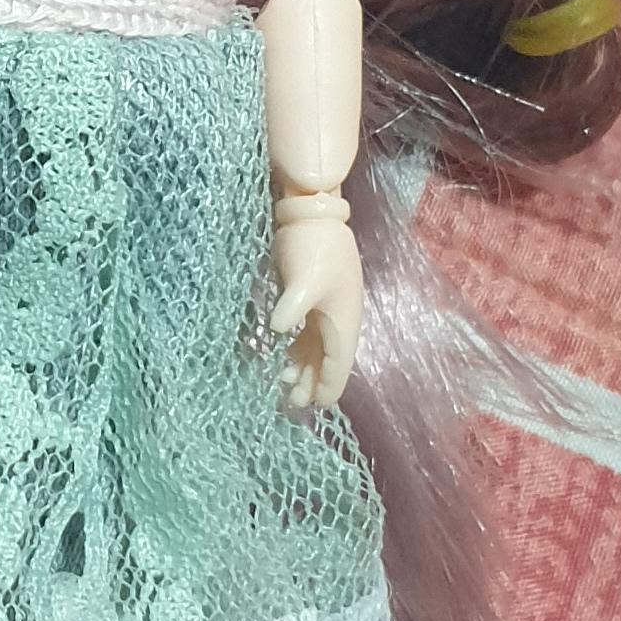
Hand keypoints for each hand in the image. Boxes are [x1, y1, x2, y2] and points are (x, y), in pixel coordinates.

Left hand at [268, 217, 361, 412]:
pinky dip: (297, 348)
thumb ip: (291, 307)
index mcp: (343, 321)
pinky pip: (307, 332)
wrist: (315, 214)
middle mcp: (337, 319)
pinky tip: (284, 354)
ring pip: (316, 347)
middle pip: (328, 360)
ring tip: (285, 383)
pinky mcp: (309, 297)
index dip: (328, 385)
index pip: (339, 363)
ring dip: (303, 366)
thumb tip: (277, 329)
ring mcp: (325, 308)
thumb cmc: (314, 248)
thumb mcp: (303, 280)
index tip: (315, 406)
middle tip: (291, 402)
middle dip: (312, 381)